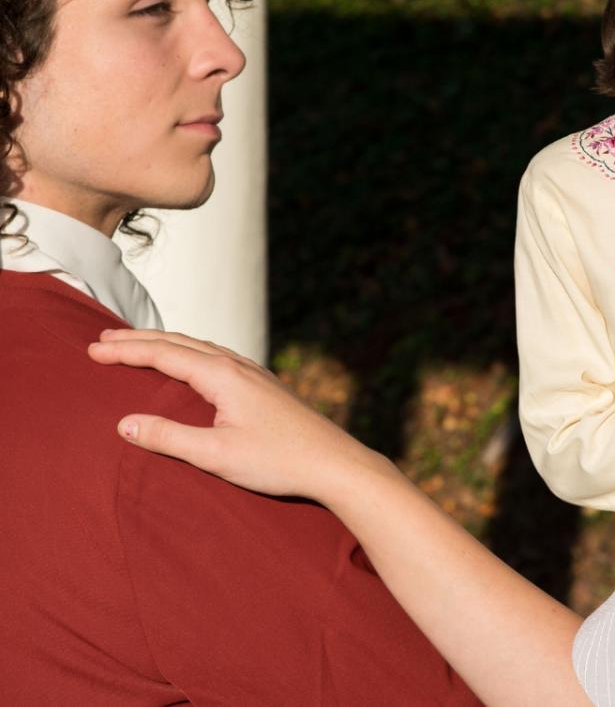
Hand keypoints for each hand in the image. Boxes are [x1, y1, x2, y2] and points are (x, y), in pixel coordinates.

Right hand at [87, 330, 391, 502]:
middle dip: (139, 340)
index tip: (93, 349)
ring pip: (201, 347)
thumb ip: (169, 438)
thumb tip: (124, 424)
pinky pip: (218, 357)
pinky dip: (191, 353)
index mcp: (222, 376)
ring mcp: (255, 374)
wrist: (335, 463)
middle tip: (103, 338)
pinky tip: (193, 364)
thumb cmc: (279, 461)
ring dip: (166, 343)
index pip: (164, 355)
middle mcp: (238, 366)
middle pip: (180, 344)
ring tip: (139, 345)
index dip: (126, 351)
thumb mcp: (217, 456)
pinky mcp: (265, 386)